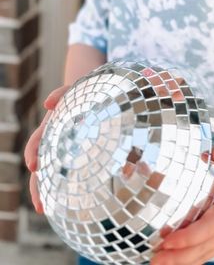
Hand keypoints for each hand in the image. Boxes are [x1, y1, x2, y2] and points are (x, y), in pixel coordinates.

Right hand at [24, 85, 69, 212]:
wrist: (94, 96)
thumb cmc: (80, 93)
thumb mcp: (72, 90)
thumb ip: (60, 93)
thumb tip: (48, 103)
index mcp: (51, 127)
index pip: (37, 142)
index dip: (33, 153)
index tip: (32, 165)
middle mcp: (54, 143)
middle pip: (42, 167)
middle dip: (38, 186)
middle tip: (40, 205)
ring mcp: (65, 151)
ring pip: (53, 175)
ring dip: (48, 192)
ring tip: (45, 210)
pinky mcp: (80, 156)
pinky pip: (74, 173)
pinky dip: (73, 187)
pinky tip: (75, 203)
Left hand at [151, 145, 213, 264]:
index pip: (209, 227)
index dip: (188, 237)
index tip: (167, 240)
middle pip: (204, 247)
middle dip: (179, 257)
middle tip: (154, 259)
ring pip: (206, 252)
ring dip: (182, 261)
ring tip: (157, 262)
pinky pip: (209, 249)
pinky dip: (192, 257)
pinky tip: (175, 260)